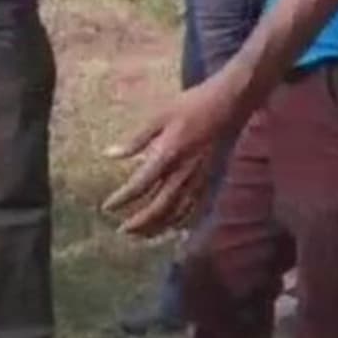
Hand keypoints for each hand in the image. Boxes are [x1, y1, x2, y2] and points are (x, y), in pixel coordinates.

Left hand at [102, 79, 239, 237]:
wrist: (231, 102)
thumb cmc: (192, 104)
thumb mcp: (159, 116)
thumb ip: (135, 140)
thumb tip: (110, 155)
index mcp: (168, 155)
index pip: (140, 185)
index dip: (122, 199)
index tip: (107, 207)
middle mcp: (184, 172)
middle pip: (159, 207)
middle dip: (140, 222)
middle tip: (122, 230)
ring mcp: (200, 178)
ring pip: (178, 212)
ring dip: (158, 226)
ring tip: (142, 234)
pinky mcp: (211, 179)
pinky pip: (195, 207)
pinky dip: (181, 220)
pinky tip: (171, 226)